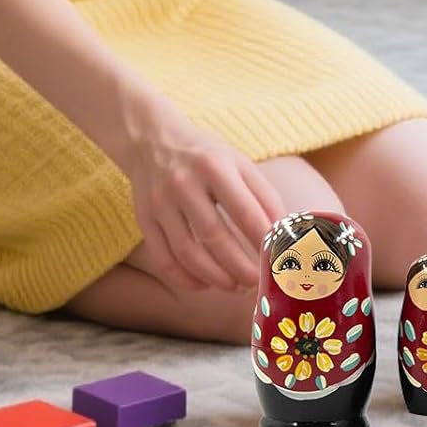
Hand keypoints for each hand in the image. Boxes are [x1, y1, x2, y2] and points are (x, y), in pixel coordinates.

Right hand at [114, 104, 284, 293]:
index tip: (277, 259)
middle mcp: (184, 184)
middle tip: (256, 282)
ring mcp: (160, 203)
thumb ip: (263, 194)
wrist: (152, 140)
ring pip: (187, 252)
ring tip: (234, 286)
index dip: (262, 240)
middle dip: (239, 267)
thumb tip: (283, 232)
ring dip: (214, 277)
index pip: (244, 211)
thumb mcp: (238, 161)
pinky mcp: (144, 218)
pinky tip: (202, 285)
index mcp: (214, 166)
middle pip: (215, 237)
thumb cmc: (205, 155)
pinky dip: (183, 278)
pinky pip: (163, 257)